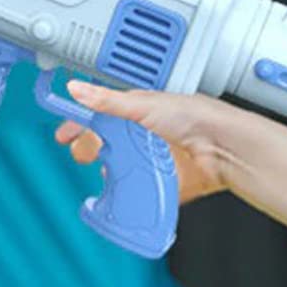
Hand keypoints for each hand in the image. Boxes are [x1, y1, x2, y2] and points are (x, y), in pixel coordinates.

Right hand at [55, 81, 244, 205]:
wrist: (222, 147)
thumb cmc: (193, 116)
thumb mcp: (144, 104)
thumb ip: (108, 101)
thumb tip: (76, 88)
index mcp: (135, 114)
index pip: (99, 119)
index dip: (79, 126)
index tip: (64, 135)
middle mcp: (141, 138)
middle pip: (103, 147)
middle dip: (88, 151)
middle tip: (85, 155)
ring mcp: (149, 163)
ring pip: (118, 172)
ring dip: (107, 177)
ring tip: (103, 177)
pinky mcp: (159, 185)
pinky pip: (137, 195)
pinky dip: (126, 198)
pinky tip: (118, 198)